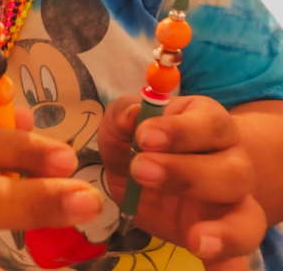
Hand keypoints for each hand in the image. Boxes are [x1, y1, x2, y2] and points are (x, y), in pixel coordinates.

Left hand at [98, 95, 266, 270]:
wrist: (147, 172)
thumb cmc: (138, 140)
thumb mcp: (124, 123)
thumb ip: (124, 115)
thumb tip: (132, 115)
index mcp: (208, 123)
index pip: (209, 122)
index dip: (179, 130)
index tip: (144, 136)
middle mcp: (231, 159)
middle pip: (231, 170)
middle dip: (185, 174)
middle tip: (141, 170)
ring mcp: (233, 202)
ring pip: (247, 215)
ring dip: (223, 230)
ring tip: (195, 240)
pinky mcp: (223, 237)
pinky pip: (239, 255)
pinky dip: (231, 266)